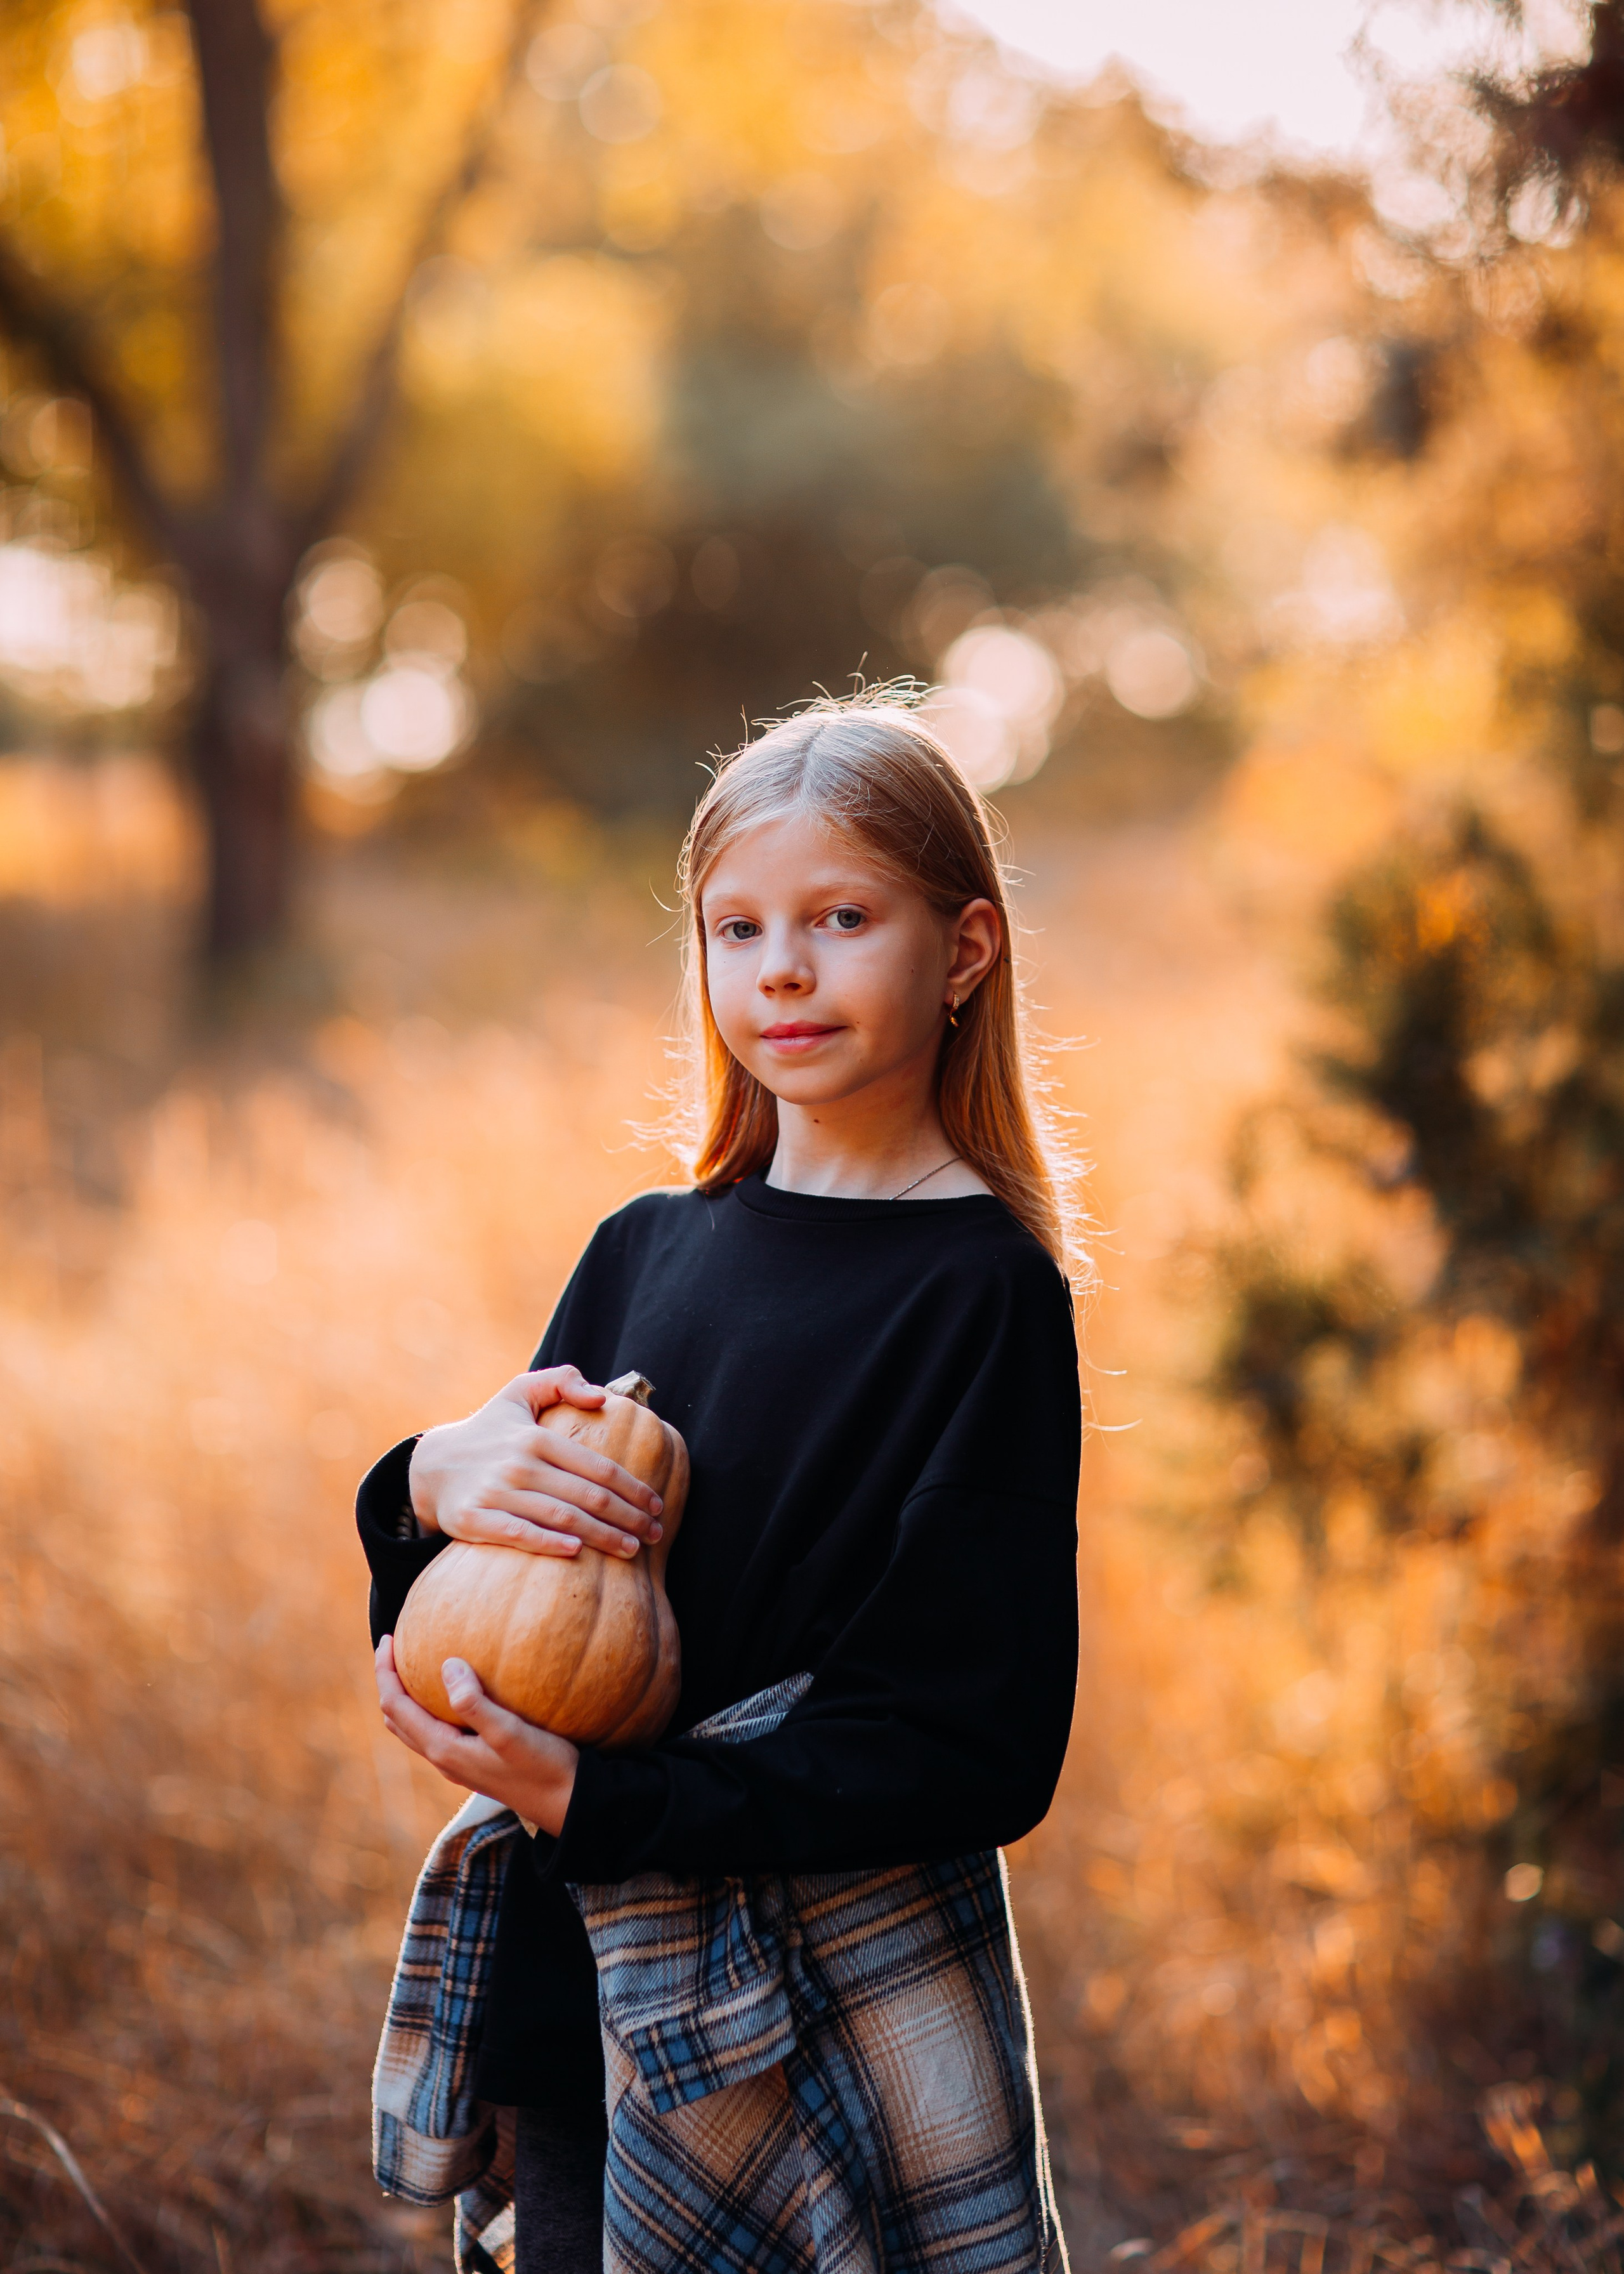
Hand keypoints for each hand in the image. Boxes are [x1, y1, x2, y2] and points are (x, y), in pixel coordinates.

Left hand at [376, 1635, 578, 1835]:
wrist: (566, 1802)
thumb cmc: (542, 1767)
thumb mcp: (509, 1732)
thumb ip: (474, 1702)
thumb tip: (446, 1664)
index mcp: (443, 1749)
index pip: (396, 1707)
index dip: (385, 1672)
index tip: (388, 1638)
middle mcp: (443, 1758)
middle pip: (396, 1718)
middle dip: (388, 1682)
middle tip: (394, 1646)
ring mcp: (457, 1763)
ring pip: (413, 1727)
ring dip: (405, 1697)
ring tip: (415, 1665)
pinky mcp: (472, 1762)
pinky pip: (435, 1731)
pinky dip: (427, 1707)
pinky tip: (453, 1690)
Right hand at [408, 1364, 662, 1561]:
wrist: (432, 1467)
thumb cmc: (490, 1430)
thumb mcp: (520, 1391)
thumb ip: (562, 1381)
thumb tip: (602, 1397)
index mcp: (536, 1437)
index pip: (598, 1466)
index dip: (633, 1488)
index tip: (657, 1505)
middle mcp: (517, 1464)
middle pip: (586, 1497)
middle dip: (628, 1517)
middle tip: (655, 1534)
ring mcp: (495, 1494)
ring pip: (560, 1518)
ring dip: (602, 1536)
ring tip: (632, 1550)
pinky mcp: (473, 1521)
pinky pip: (518, 1535)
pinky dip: (548, 1544)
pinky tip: (577, 1553)